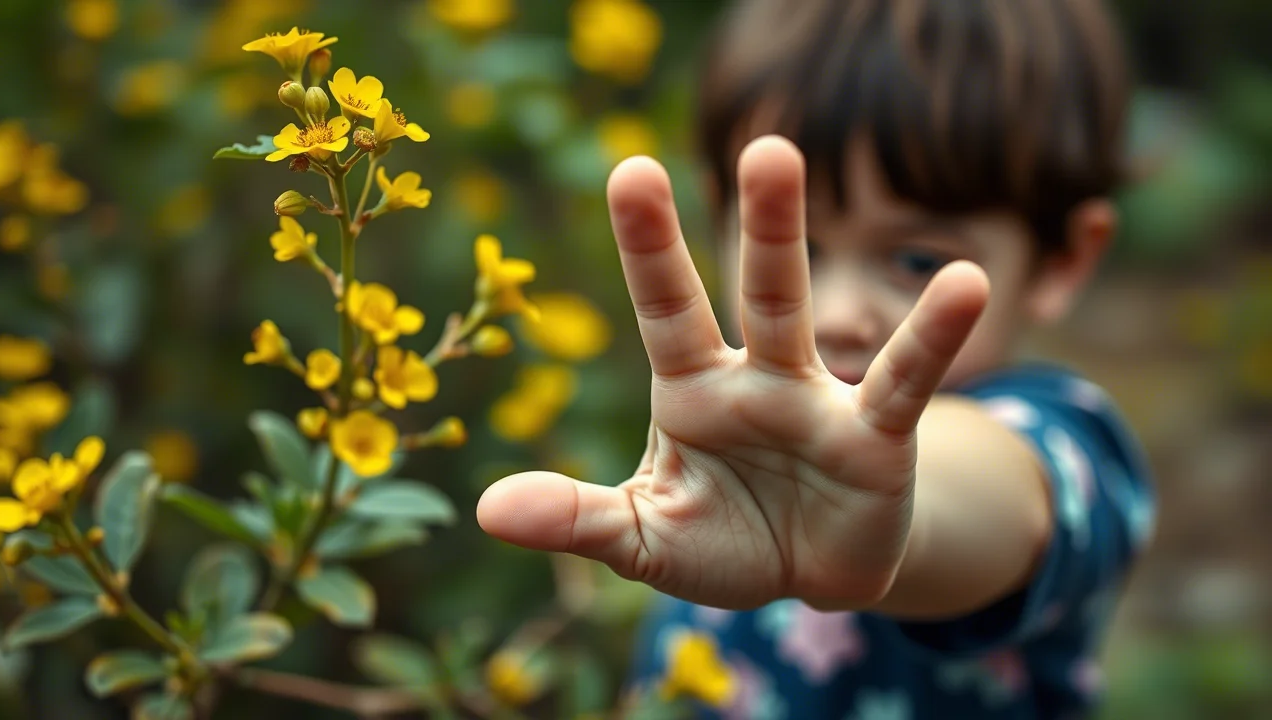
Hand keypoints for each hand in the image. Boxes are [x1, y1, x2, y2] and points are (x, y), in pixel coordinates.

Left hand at [476, 136, 988, 609]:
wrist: (811, 576)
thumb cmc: (723, 541)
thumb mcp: (644, 538)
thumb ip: (577, 517)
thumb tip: (487, 511)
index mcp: (691, 390)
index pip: (665, 308)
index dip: (649, 246)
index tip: (633, 170)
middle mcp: (754, 377)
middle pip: (750, 289)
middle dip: (755, 223)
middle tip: (760, 143)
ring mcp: (817, 399)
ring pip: (804, 313)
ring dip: (795, 246)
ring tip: (800, 173)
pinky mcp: (876, 439)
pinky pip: (902, 381)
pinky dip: (930, 337)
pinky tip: (966, 283)